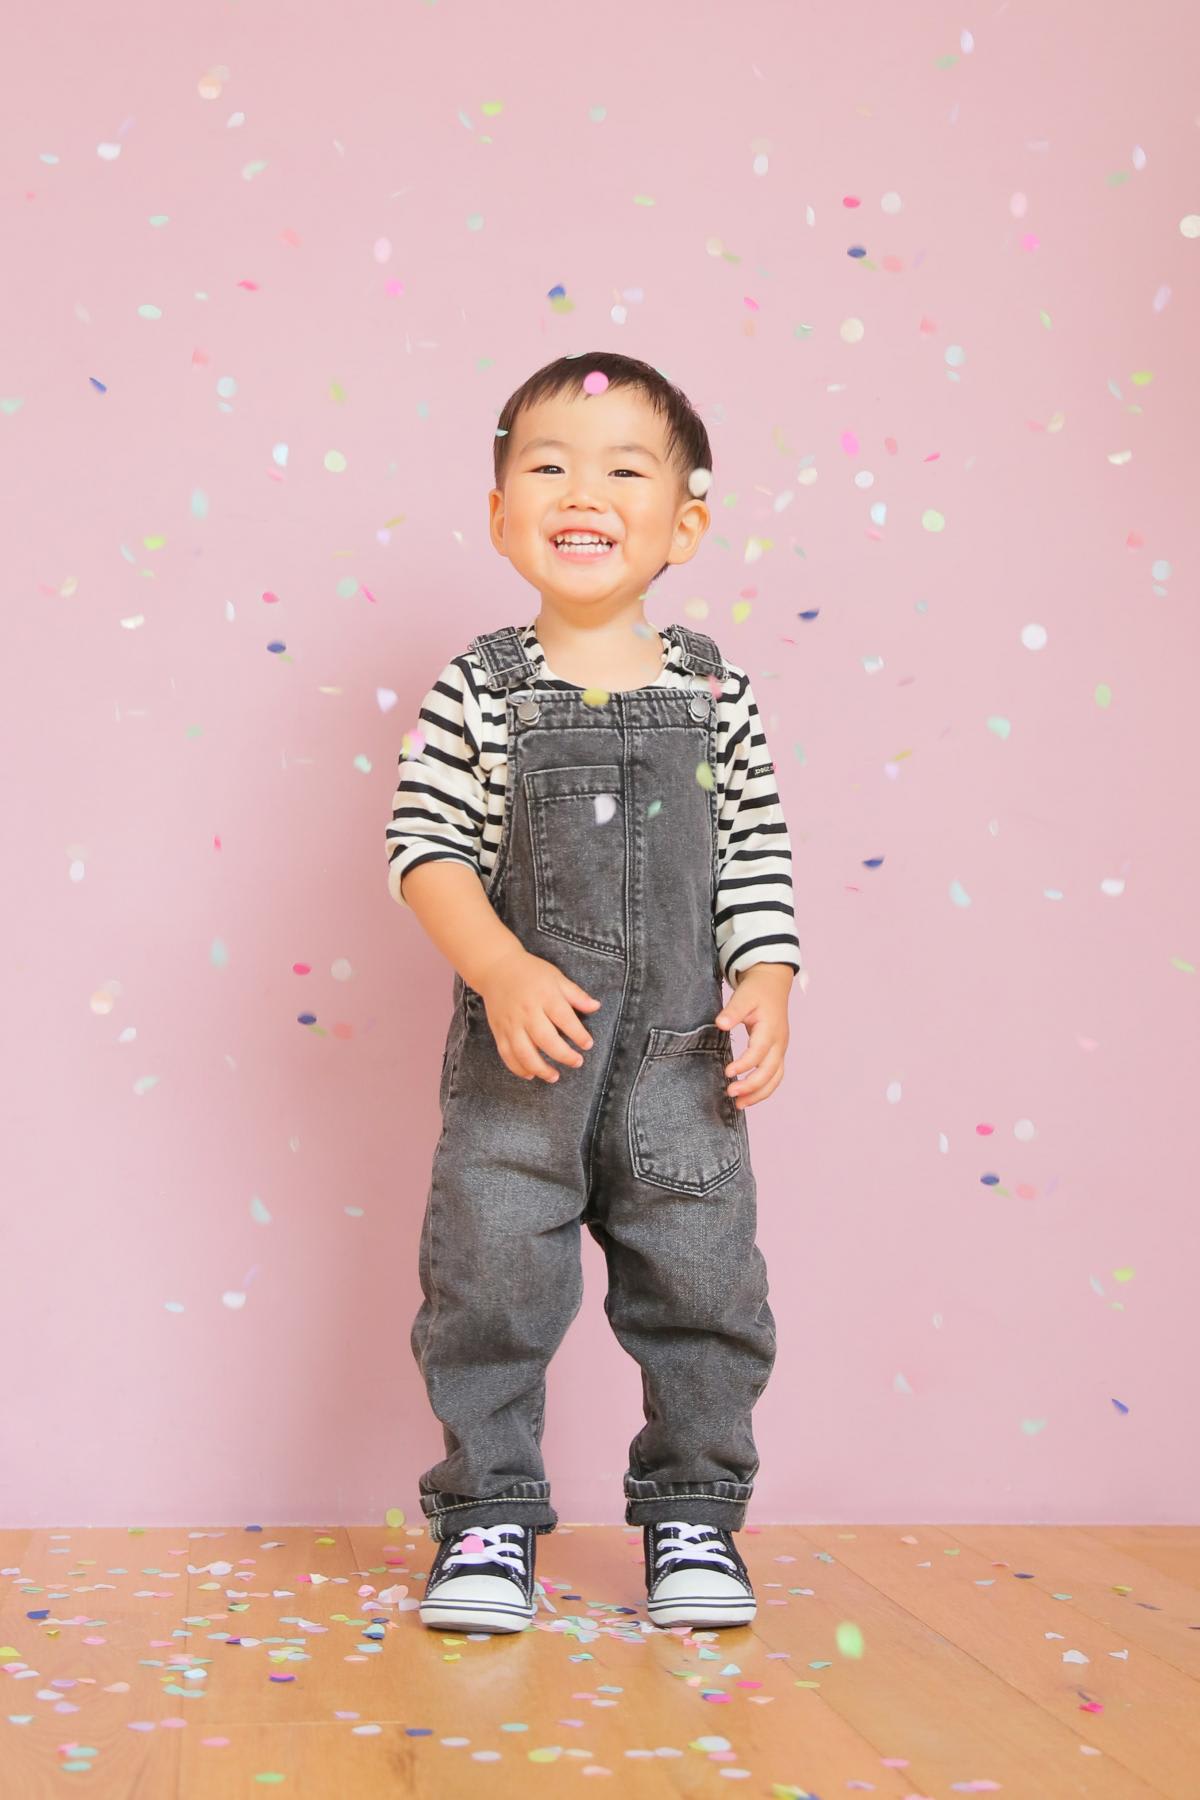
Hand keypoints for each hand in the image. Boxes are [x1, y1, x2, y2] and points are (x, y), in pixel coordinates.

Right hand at [475, 947, 601, 1084]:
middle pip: (545, 1039)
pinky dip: (518, 1068)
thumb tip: (596, 1006)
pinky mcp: (499, 1031)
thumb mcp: (556, 977)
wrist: (496, 968)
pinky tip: (531, 1074)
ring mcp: (511, 1023)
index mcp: (544, 996)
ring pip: (524, 1052)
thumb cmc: (530, 972)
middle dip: (563, 1055)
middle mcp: (527, 1012)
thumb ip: (576, 994)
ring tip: (554, 1076)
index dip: (578, 1034)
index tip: (587, 1045)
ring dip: (540, 1068)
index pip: (564, 1019)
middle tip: (577, 1062)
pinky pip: (507, 1054)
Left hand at [715, 965, 792, 1108]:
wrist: (773, 984)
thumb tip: (720, 1024)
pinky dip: (764, 1089)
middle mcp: (779, 1043)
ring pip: (775, 1078)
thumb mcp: (744, 995)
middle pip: (770, 1071)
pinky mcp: (777, 1053)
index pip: (759, 1053)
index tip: (727, 1073)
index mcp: (771, 1029)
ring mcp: (781, 1049)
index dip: (744, 1065)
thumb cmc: (757, 991)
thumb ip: (732, 1011)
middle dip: (752, 1086)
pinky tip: (748, 1097)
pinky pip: (775, 1076)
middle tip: (730, 1094)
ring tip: (739, 1104)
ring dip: (759, 1093)